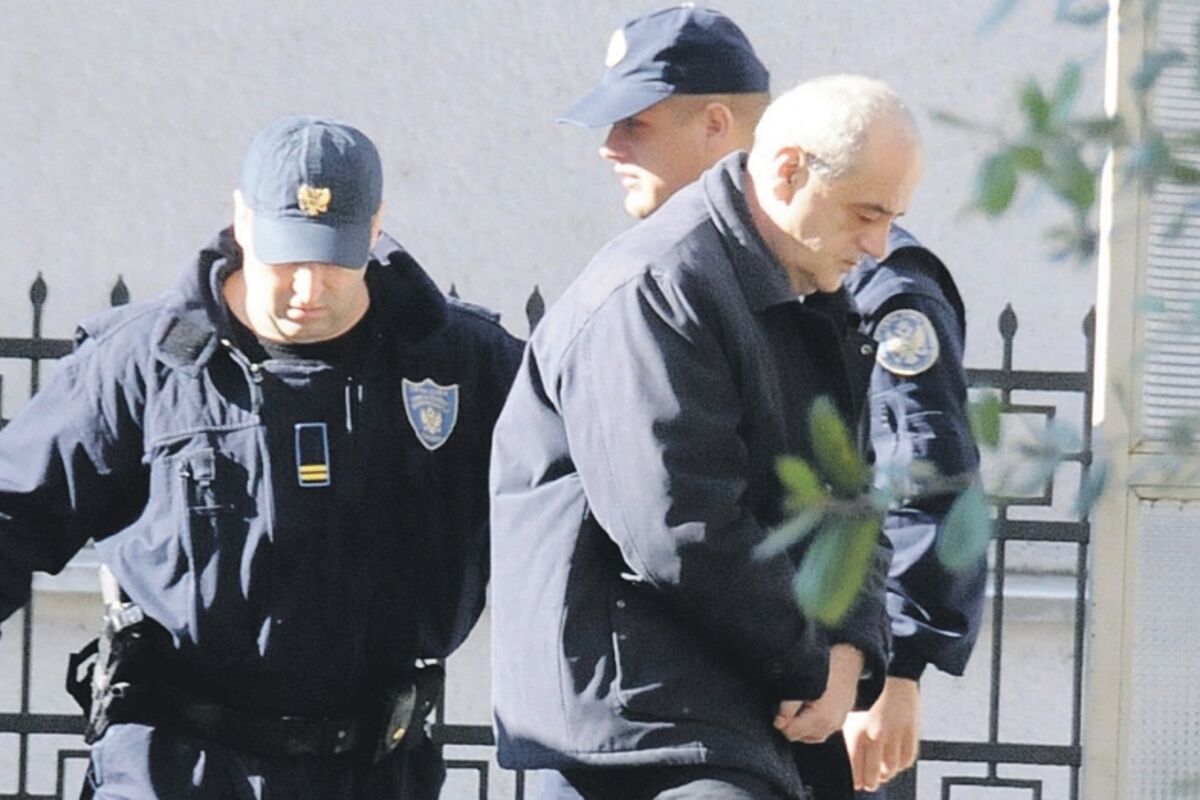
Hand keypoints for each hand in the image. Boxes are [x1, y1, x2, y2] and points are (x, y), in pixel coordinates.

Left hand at [774, 644, 862, 742]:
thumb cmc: (824, 665)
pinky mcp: (841, 718)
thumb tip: (778, 723)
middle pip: (800, 736)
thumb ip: (788, 706)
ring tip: (795, 707)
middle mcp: (831, 724)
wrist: (849, 655)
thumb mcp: (802, 682)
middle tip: (784, 704)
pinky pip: (822, 731)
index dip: (780, 721)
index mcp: (821, 717)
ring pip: (811, 736)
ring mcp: (838, 723)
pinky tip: (805, 710)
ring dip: (800, 725)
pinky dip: (811, 725)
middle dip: (790, 723)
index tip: (775, 707)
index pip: (791, 733)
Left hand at [842, 676, 919, 790]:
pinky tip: (897, 763)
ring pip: (892, 768)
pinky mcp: (911, 732)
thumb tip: (853, 762)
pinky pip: (908, 758)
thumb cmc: (873, 695)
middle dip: (870, 782)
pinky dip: (902, 764)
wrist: (895, 677)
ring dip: (887, 775)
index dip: (856, 778)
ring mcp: (894, 734)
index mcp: (858, 729)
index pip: (855, 765)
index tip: (857, 783)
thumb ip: (853, 737)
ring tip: (883, 775)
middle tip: (870, 785)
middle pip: (873, 772)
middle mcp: (876, 734)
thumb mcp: (854, 714)